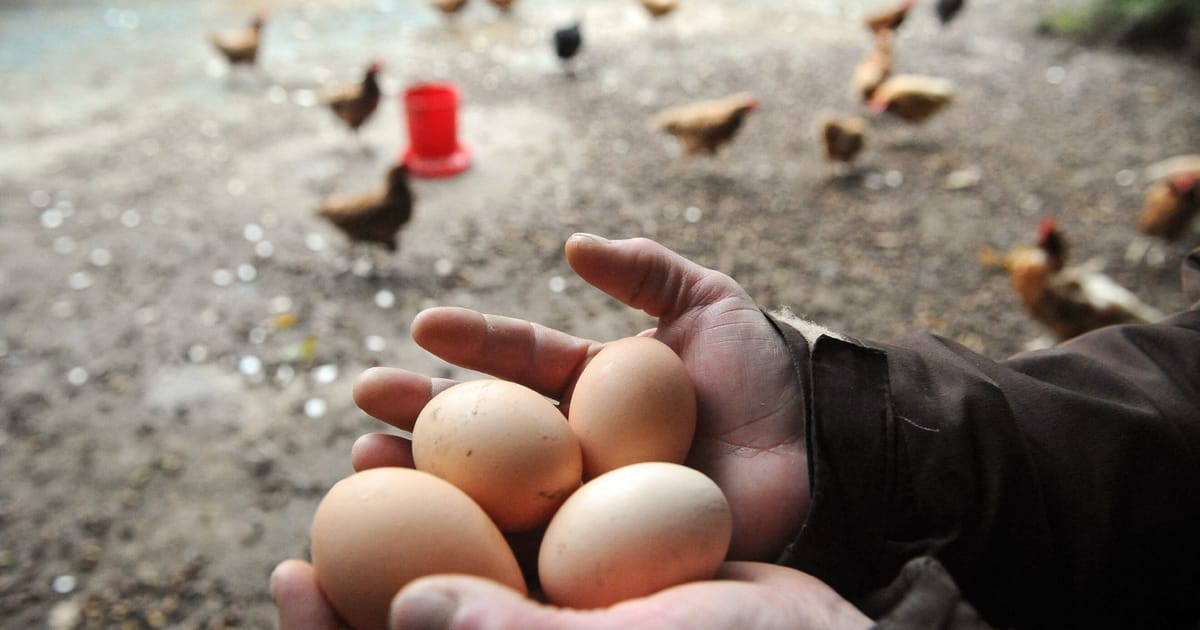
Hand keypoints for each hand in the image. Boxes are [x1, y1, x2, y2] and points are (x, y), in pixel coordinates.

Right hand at [274, 234, 818, 627]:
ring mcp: (586, 505)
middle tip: (364, 405)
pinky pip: (539, 551)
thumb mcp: (711, 305)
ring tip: (369, 464)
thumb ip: (648, 270)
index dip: (472, 343)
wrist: (825, 455)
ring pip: (492, 494)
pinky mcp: (605, 558)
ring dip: (427, 482)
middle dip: (422, 418)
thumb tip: (574, 244)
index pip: (519, 362)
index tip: (422, 326)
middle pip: (486, 433)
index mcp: (593, 389)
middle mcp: (577, 448)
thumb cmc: (769, 378)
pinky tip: (435, 541)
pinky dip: (484, 546)